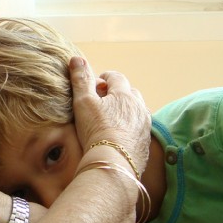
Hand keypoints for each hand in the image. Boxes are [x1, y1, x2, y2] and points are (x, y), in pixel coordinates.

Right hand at [69, 56, 150, 171]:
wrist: (114, 164)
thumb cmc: (96, 130)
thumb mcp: (83, 102)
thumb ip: (81, 79)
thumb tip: (76, 58)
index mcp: (124, 94)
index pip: (116, 77)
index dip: (105, 78)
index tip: (97, 85)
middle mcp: (139, 107)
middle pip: (130, 93)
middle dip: (118, 94)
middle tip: (103, 102)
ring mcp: (144, 126)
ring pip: (137, 111)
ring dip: (126, 111)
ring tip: (112, 119)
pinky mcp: (146, 144)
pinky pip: (139, 130)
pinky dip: (131, 129)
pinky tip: (120, 137)